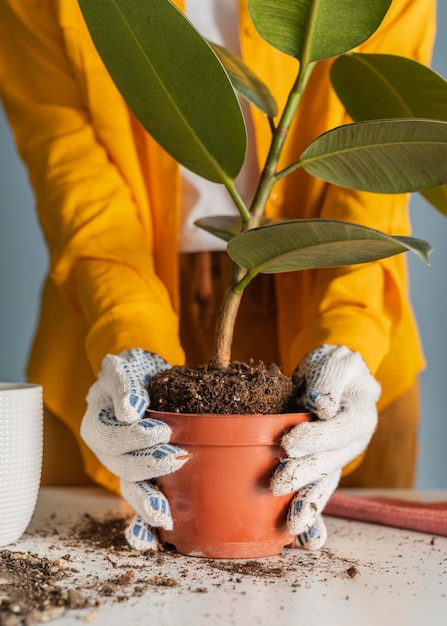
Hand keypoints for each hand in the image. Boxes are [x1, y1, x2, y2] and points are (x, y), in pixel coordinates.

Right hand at [81, 348, 188, 550]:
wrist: (144, 378)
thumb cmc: (133, 372)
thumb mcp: (123, 369)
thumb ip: (123, 385)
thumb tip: (131, 409)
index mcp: (98, 424)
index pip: (110, 437)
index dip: (133, 437)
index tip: (160, 429)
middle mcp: (108, 451)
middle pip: (121, 466)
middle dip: (148, 466)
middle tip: (176, 457)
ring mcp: (124, 467)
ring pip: (130, 489)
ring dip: (147, 503)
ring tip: (165, 516)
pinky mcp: (142, 476)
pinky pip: (139, 503)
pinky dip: (142, 526)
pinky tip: (152, 543)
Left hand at [271, 345, 380, 549]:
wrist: (334, 377)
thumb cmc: (335, 367)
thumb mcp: (337, 361)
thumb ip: (330, 380)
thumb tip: (320, 406)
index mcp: (359, 417)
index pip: (338, 430)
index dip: (315, 437)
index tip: (288, 442)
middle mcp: (350, 444)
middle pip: (328, 463)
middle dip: (303, 475)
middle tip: (277, 482)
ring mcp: (336, 459)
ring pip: (323, 484)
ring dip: (306, 505)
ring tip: (292, 528)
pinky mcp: (319, 466)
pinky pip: (315, 491)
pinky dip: (309, 516)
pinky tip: (299, 537)